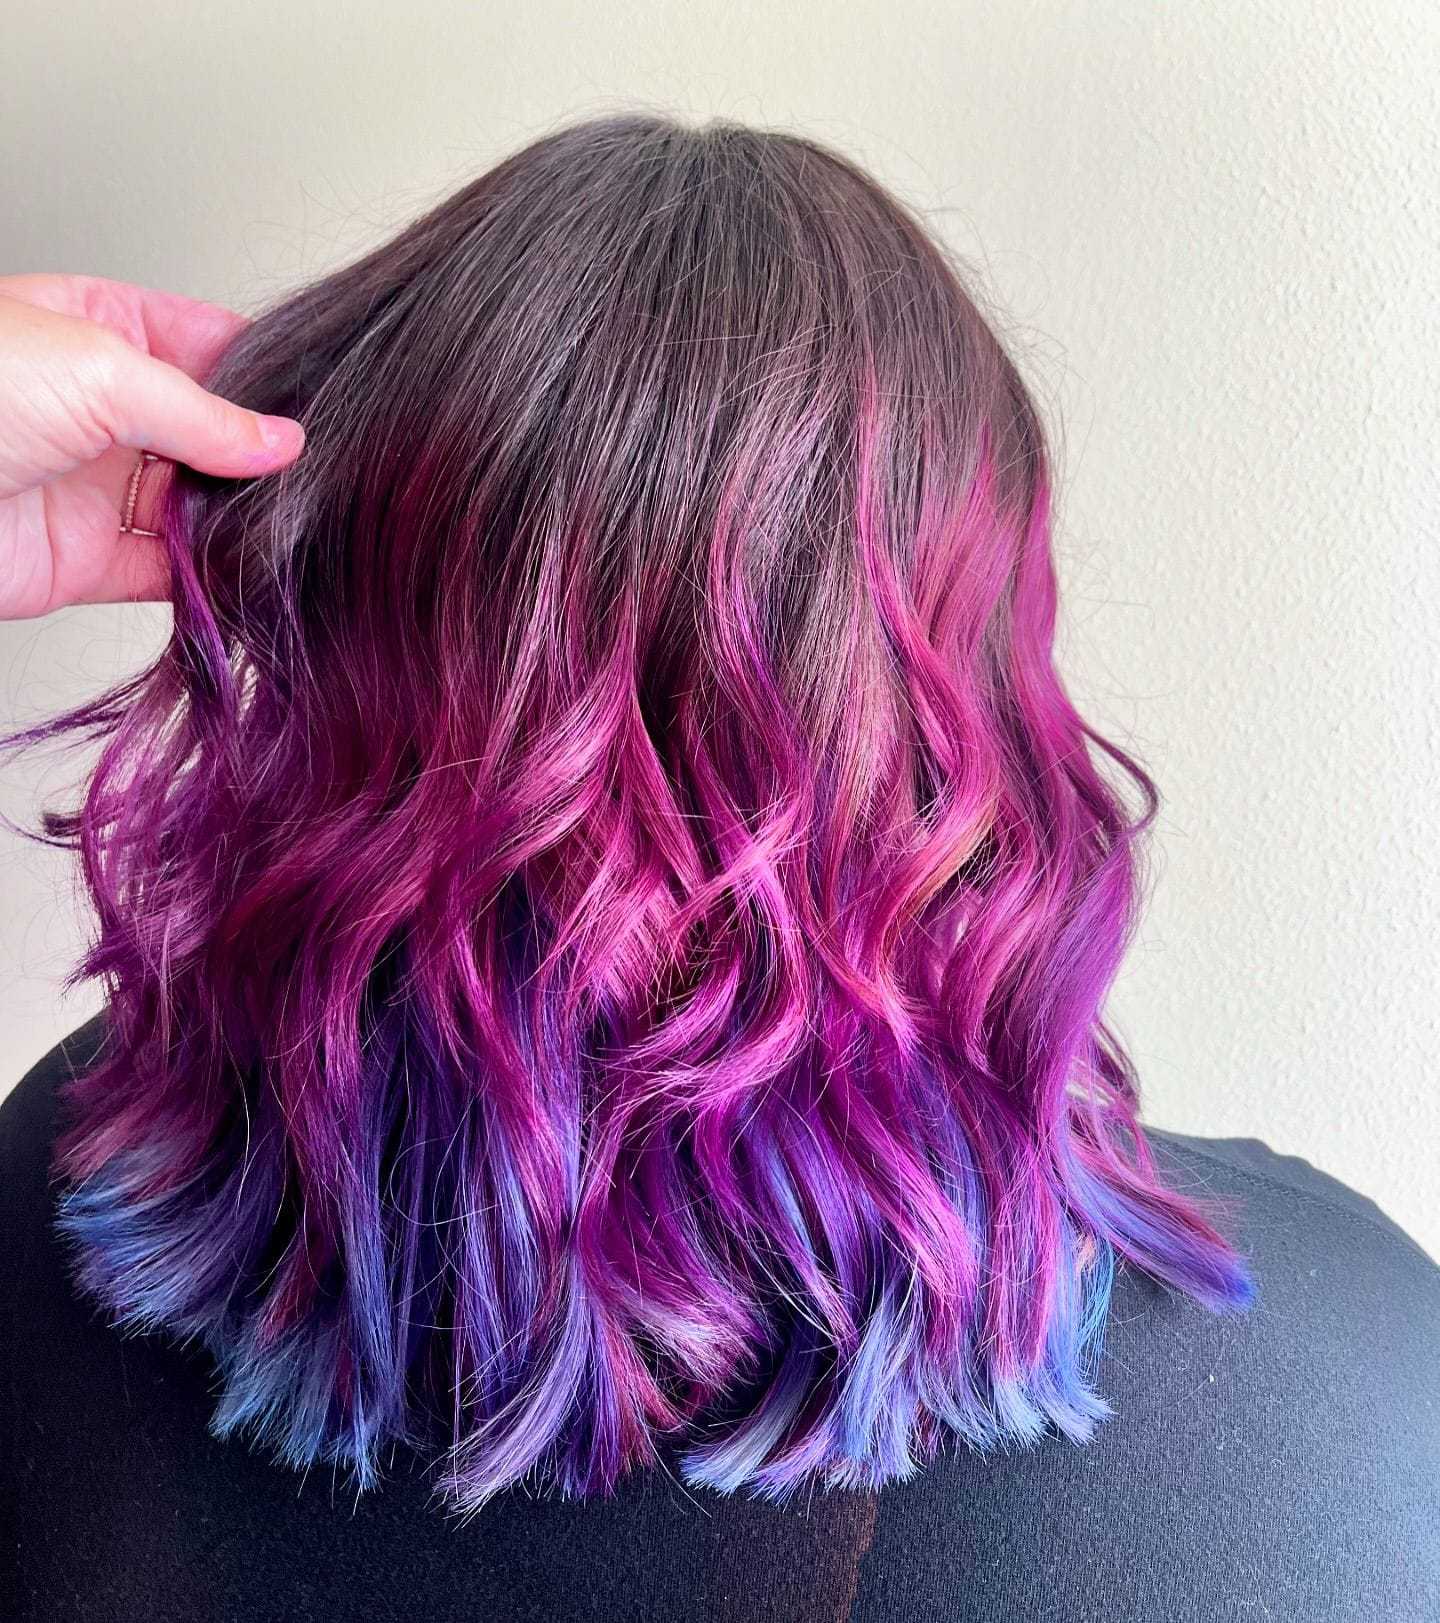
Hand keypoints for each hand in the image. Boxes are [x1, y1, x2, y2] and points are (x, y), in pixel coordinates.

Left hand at [0, 274, 303, 619]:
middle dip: (262, 450)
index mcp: (99, 331)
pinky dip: (212, 575)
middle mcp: (102, 409)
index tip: (321, 395)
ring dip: (242, 516)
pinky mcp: (91, 559)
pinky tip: (247, 567)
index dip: (267, 366)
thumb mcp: (100, 370)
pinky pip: (170, 570)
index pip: (207, 342)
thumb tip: (281, 441)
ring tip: (294, 519)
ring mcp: (98, 484)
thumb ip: (204, 413)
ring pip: (198, 503)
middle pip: (211, 429)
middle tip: (320, 468)